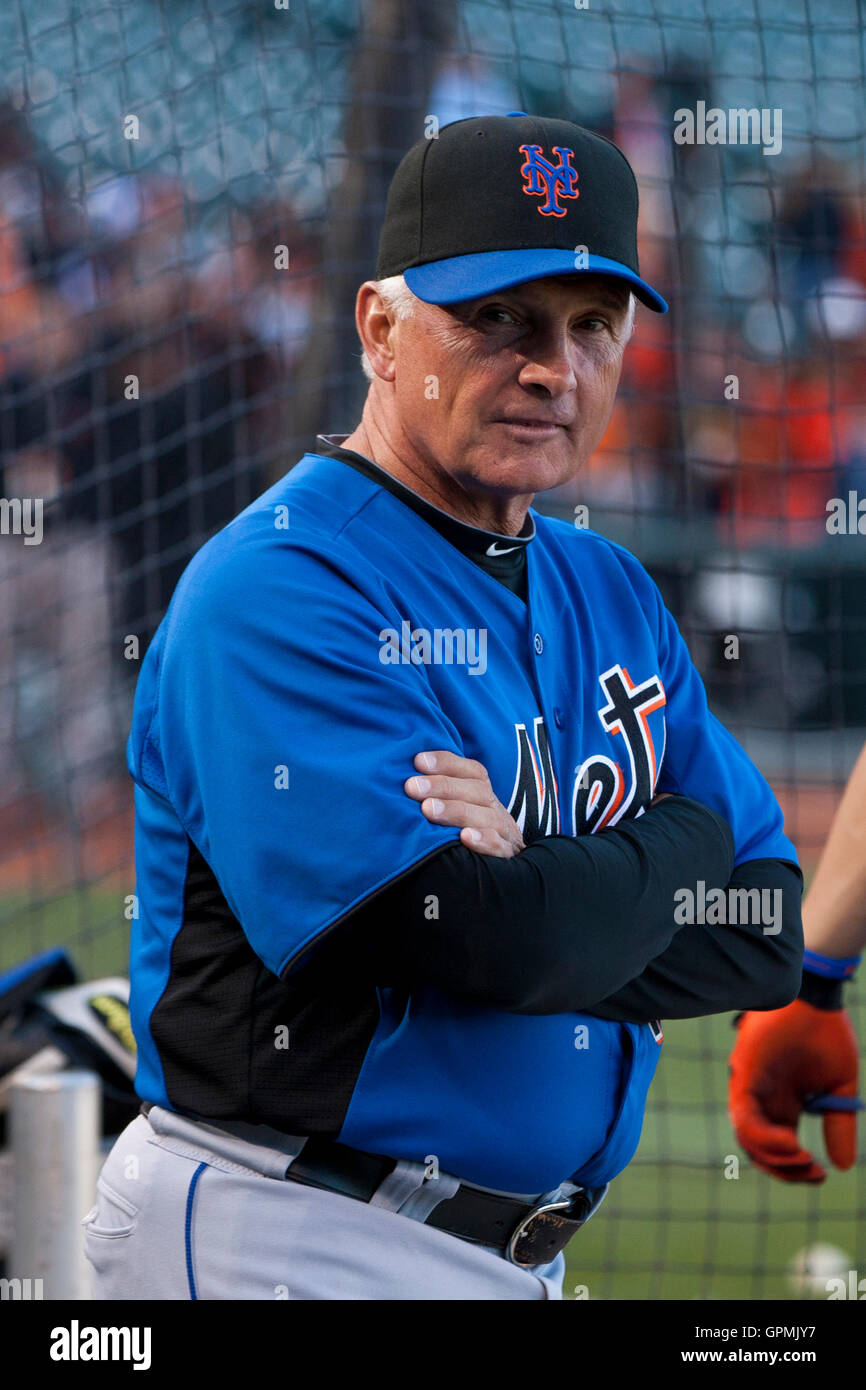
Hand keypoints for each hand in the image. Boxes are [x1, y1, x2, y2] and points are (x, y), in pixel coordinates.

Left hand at [404, 750, 524, 858]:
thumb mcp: (453, 812)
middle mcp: (495, 809)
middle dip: (442, 785)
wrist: (502, 879)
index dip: (446, 763)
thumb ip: (434, 797)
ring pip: (488, 816)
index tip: (418, 761)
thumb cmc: (460, 837)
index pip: (472, 771)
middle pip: (477, 790)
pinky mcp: (508, 856)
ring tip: (428, 809)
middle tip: (412, 787)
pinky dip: (484, 840)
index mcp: (483, 795)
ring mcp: (505, 833)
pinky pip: (500, 846)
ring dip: (456, 810)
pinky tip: (465, 837)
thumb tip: (406, 782)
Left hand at [728, 999, 859, 1182]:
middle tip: (812, 1173)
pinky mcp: (744, 1074)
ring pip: (748, 1138)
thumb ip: (838, 1125)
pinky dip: (764, 1138)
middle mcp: (763, 1099)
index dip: (795, 1169)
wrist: (816, 996)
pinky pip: (744, 1117)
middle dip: (784, 1171)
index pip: (776, 1148)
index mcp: (782, 1103)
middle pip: (758, 1150)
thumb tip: (841, 1166)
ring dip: (774, 1158)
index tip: (821, 1175)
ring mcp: (750, 1087)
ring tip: (803, 1158)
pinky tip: (792, 1142)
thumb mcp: (838, 1088)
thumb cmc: (826, 1033)